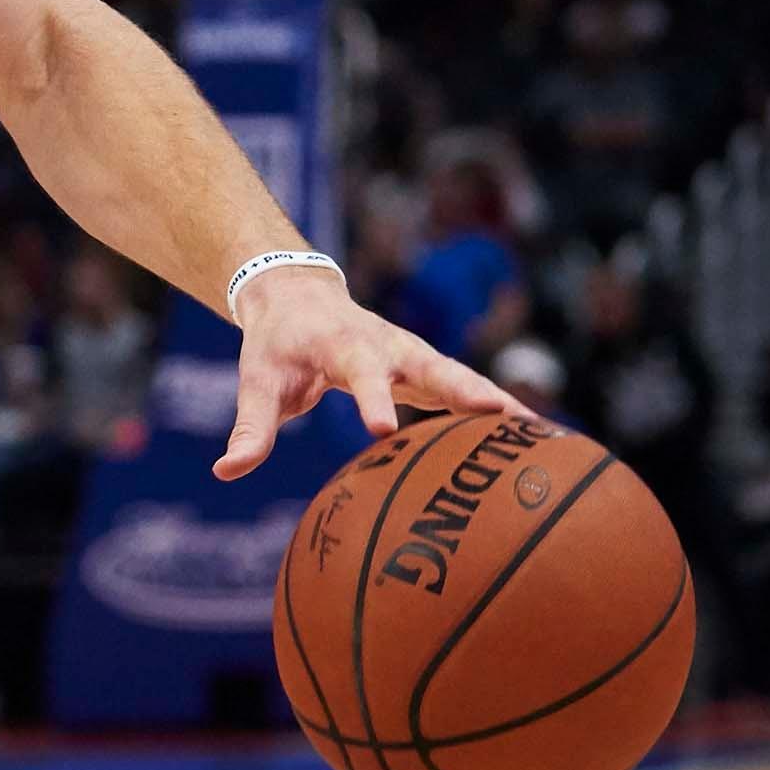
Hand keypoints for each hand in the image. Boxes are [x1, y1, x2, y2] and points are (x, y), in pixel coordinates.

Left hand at [215, 267, 529, 480]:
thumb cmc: (276, 346)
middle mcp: (388, 346)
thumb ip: (251, 428)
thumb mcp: (257, 381)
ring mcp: (415, 356)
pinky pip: (468, 392)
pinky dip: (500, 412)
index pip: (360, 373)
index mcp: (343, 346)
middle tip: (503, 417)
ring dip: (499, 403)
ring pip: (462, 377)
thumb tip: (226, 472)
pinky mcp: (429, 370)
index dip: (373, 400)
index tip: (383, 431)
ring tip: (543, 436)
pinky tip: (540, 443)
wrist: (297, 296)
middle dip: (465, 391)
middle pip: (433, 367)